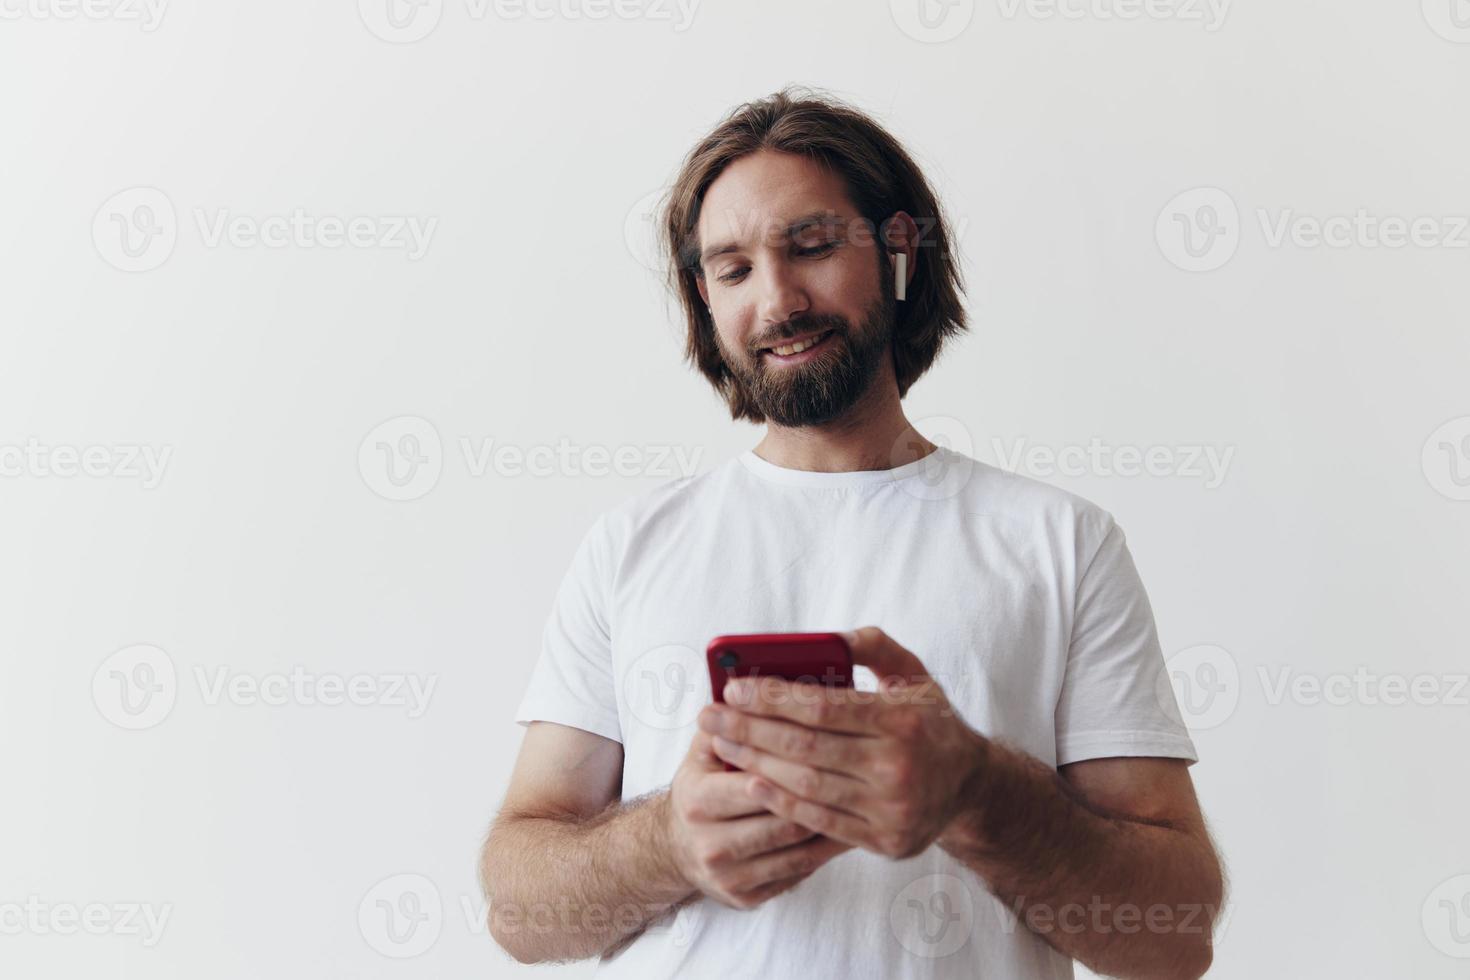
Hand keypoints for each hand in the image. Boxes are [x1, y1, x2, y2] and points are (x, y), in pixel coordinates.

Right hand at [664, 727, 852, 909]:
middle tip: (863, 777)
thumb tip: (757, 688)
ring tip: (864, 802)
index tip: (835, 746)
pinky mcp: (747, 897)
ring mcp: (729, 876)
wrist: (678, 846)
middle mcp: (709, 843)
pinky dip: (825, 851)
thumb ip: (729, 721)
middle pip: (782, 820)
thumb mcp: (704, 751)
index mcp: (697, 799)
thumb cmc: (704, 784)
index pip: (755, 780)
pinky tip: (848, 829)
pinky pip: (798, 872)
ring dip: (832, 826)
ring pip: (797, 850)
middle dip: (823, 797)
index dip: (794, 765)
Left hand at [699, 626, 987, 860]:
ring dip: (754, 763)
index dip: (772, 697)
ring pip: (805, 786)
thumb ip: (874, 646)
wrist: (971, 786)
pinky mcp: (884, 841)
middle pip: (804, 748)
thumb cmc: (929, 721)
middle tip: (708, 714)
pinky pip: (818, 821)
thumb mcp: (914, 674)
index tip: (732, 686)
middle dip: (748, 729)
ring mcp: (891, 809)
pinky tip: (751, 781)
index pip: (822, 707)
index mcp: (903, 720)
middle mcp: (898, 767)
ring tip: (721, 742)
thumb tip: (829, 637)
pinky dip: (780, 802)